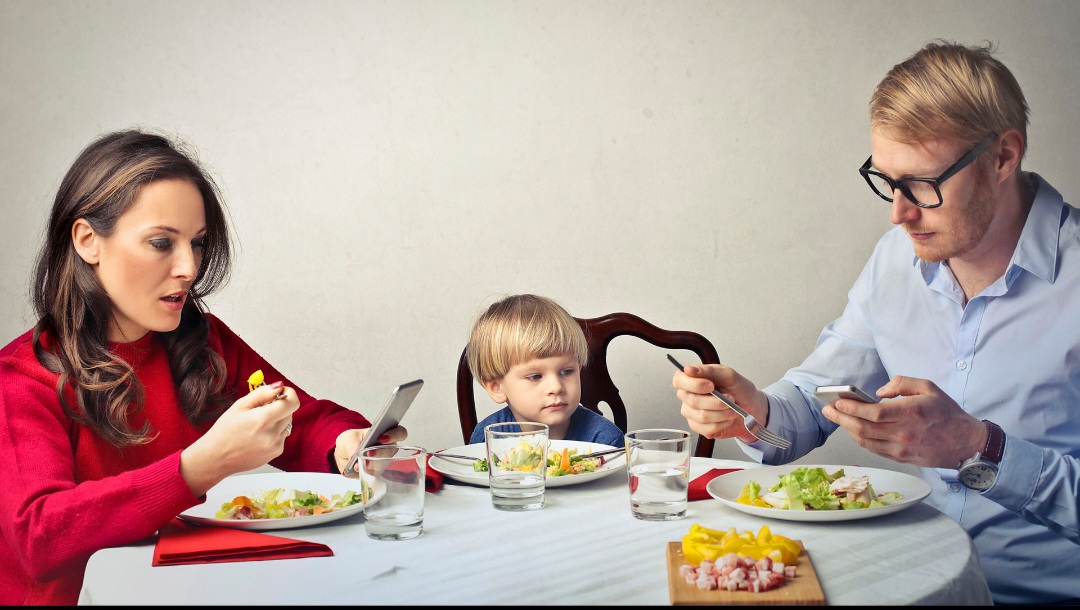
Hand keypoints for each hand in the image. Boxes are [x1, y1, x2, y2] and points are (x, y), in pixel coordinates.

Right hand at [180, 381, 299, 495]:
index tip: (280, 393)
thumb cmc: (224, 431)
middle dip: (279, 407)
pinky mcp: (276, 452)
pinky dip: (275, 432)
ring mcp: (275, 446)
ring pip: (287, 424)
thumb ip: (262, 393)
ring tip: (257, 425)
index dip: (289, 394)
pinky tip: (258, 435)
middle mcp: (272, 434)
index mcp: (262, 420)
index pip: (292, 402)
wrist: (216, 458)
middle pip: (289, 412)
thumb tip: (280, 386)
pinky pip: (282, 435)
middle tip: (261, 410)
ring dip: (277, 420)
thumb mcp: (239, 406)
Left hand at [334, 425, 408, 477]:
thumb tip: (355, 459)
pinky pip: (375, 474)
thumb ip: (353, 446)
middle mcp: (387, 448)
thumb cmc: (351, 441)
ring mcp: (383, 461)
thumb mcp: (349, 438)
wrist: (343, 453)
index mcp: (384, 434)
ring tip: (360, 464)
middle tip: (370, 454)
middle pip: (393, 451)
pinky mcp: (376, 473)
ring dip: (373, 464)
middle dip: (381, 453)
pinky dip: (366, 472)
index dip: (395, 435)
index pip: (400, 433)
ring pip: (384, 464)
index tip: (382, 438)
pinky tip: (358, 470)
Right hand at [672, 363, 767, 443]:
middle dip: (717, 402)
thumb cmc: (739, 390)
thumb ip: (709, 371)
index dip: (693, 385)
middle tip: (730, 398)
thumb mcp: (729, 375)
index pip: (679, 381)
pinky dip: (723, 423)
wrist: (751, 408)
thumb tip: (689, 369)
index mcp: (692, 379)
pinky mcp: (699, 427)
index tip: (711, 386)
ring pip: (702, 416)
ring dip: (723, 413)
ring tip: (732, 409)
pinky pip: (708, 428)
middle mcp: (687, 396)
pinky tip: (728, 418)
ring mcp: (691, 413)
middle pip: (693, 401)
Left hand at [821, 375, 986, 467]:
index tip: (837, 402)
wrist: (966, 443)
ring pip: (866, 441)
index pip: (874, 413)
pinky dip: (861, 439)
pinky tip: (854, 429)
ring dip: (848, 430)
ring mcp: (902, 449)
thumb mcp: (928, 388)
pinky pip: (874, 449)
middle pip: (864, 428)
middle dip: (841, 419)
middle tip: (828, 410)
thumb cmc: (947, 413)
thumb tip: (878, 392)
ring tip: (837, 418)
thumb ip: (902, 383)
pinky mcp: (902, 458)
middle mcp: (904, 433)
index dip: (852, 408)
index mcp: (911, 413)